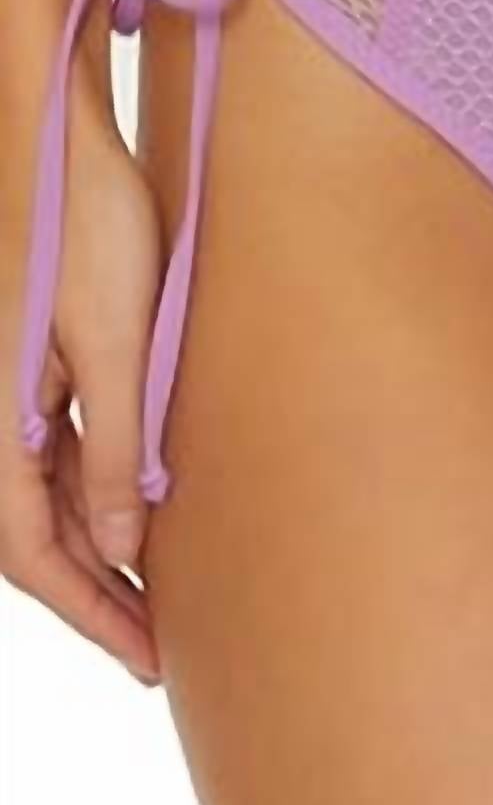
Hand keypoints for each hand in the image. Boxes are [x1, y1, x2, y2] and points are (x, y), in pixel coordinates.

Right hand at [1, 101, 162, 682]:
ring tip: (159, 599)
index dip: (91, 613)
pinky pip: (64, 453)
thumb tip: (120, 545)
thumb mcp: (113, 348)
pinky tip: (143, 514)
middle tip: (161, 651)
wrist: (62, 144)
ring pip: (50, 499)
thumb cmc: (87, 230)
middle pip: (38, 536)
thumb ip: (115, 451)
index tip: (147, 661)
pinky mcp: (42, 363)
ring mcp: (18, 391)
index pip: (33, 552)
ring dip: (98, 551)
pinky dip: (99, 495)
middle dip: (97, 598)